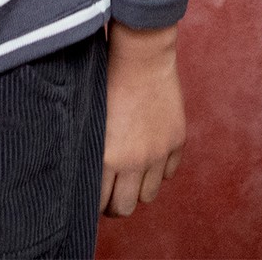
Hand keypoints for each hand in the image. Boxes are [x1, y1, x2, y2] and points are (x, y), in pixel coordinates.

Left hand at [101, 22, 185, 216]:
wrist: (141, 55)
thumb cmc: (109, 79)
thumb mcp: (92, 119)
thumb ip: (92, 151)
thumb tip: (84, 176)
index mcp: (108, 156)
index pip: (100, 202)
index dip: (96, 202)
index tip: (95, 194)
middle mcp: (134, 161)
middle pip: (125, 207)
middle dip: (116, 202)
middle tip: (113, 188)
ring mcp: (158, 152)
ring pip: (148, 195)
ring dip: (139, 187)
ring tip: (132, 172)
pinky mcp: (177, 141)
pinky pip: (169, 173)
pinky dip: (160, 169)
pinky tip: (151, 153)